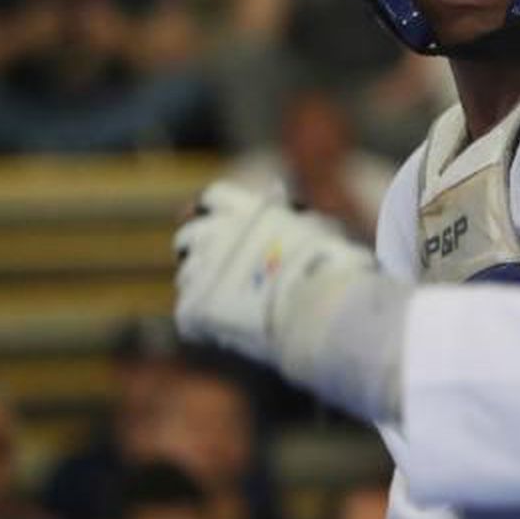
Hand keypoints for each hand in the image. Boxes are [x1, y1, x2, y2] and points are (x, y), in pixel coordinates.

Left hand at [173, 181, 376, 365]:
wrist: (321, 312)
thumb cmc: (332, 268)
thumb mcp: (319, 225)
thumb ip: (292, 209)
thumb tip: (276, 191)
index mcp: (245, 208)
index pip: (216, 197)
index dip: (220, 209)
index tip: (227, 222)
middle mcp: (216, 233)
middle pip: (191, 234)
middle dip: (201, 247)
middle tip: (221, 265)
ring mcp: (202, 272)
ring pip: (187, 274)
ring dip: (203, 283)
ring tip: (229, 300)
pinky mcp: (195, 310)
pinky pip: (188, 313)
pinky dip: (202, 319)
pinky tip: (224, 327)